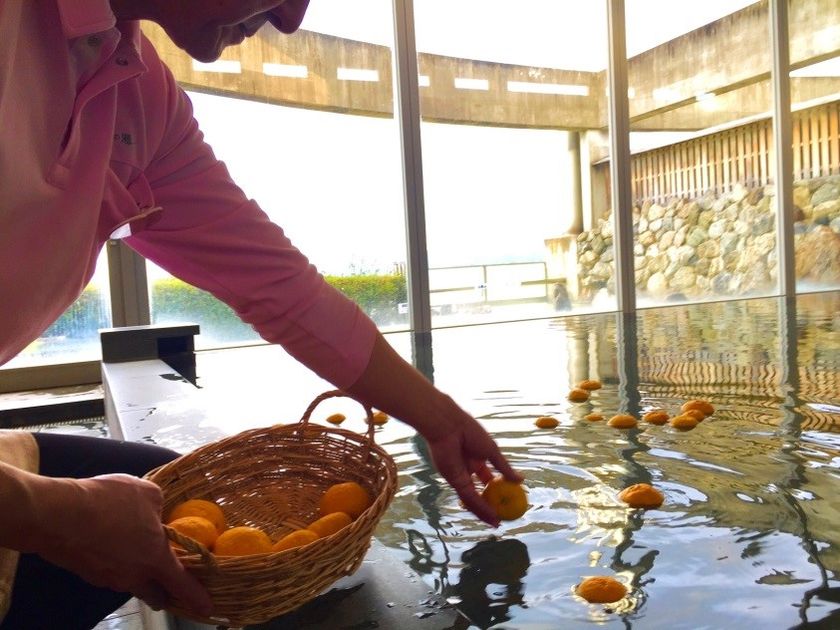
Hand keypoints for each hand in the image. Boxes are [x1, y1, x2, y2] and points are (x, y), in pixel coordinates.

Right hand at [34, 473, 212, 614]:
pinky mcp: (87, 572)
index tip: (206, 609)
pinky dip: (115, 561)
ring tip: (136, 548)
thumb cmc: (110, 502)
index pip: (181, 584)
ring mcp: (107, 578)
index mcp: (155, 558)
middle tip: (170, 583)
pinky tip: (111, 541)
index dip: (195, 597)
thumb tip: (156, 513)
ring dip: (137, 571)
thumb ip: (160, 506)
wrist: (58, 515)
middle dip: (164, 591)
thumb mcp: (149, 493)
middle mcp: (132, 575)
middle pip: (155, 593)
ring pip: (130, 581)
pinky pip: (109, 571)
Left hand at [422, 399, 523, 527]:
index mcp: (477, 459)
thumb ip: (505, 468)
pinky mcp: (455, 482)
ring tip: (497, 522)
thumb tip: (521, 480)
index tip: (509, 499)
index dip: (497, 490)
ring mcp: (461, 477)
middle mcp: (468, 470)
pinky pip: (469, 498)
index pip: (488, 479)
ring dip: (485, 511)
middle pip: (480, 492)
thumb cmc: (471, 432)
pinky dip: (480, 508)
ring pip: (474, 499)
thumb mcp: (492, 452)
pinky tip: (491, 516)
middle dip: (490, 504)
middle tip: (502, 515)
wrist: (450, 427)